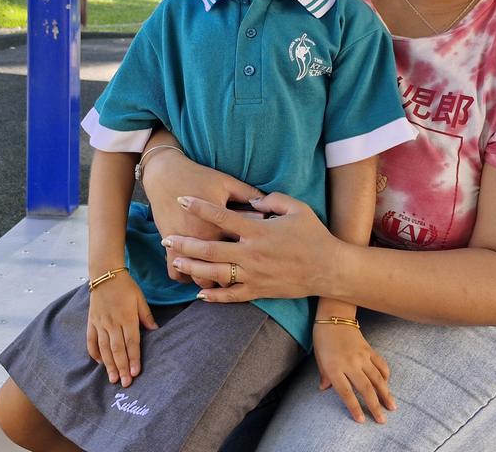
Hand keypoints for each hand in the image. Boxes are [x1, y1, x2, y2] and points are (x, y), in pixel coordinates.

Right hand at [86, 274, 157, 386]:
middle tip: (125, 383)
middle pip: (117, 349)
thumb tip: (155, 330)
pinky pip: (91, 340)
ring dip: (109, 365)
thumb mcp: (140, 298)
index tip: (135, 373)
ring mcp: (100, 323)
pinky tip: (99, 363)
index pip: (131, 342)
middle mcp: (113, 323)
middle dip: (122, 368)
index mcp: (127, 317)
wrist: (104, 274)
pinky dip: (94, 353)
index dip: (133, 358)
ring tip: (113, 379)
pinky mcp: (91, 322)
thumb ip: (146, 316)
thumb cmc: (126, 286)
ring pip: (104, 348)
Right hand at [141, 145, 260, 286]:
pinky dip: (185, 279)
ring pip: (201, 280)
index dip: (255, 256)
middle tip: (245, 274)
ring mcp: (185, 248)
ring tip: (219, 278)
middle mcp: (203, 240)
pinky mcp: (169, 249)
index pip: (242, 249)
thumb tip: (269, 205)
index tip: (261, 258)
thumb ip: (250, 194)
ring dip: (210, 282)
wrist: (165, 175)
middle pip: (224, 272)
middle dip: (237, 278)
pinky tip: (194, 274)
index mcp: (221, 225)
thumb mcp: (228, 183)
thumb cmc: (200, 177)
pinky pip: (176, 277)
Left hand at [163, 193, 340, 302]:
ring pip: (215, 273)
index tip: (181, 199)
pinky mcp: (260, 291)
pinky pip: (232, 295)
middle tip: (166, 238)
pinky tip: (199, 293)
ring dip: (193, 268)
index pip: (221, 216)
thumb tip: (251, 202)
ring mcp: (254, 275)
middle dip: (185, 243)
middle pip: (210, 248)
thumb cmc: (315, 235)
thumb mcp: (297, 208)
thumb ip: (272, 200)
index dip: (199, 206)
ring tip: (176, 262)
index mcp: (258, 230)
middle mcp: (251, 253)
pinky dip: (214, 296)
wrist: (330, 269)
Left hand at [313, 325, 395, 423]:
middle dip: (375, 406)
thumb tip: (324, 389)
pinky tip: (387, 385)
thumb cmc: (323, 338)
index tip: (362, 420)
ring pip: (377, 378)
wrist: (334, 316)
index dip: (354, 407)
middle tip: (382, 420)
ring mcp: (362, 356)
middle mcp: (350, 364)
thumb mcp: (319, 358)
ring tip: (392, 407)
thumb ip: (324, 375)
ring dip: (385, 394)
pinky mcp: (369, 350)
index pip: (346, 392)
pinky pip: (380, 365)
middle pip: (365, 388)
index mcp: (334, 368)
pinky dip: (385, 376)